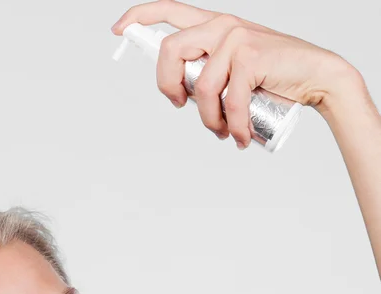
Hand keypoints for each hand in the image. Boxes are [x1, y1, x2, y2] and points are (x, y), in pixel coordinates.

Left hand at [112, 0, 358, 147]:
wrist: (317, 76)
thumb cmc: (274, 78)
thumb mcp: (236, 69)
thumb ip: (210, 73)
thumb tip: (184, 95)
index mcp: (214, 25)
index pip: (169, 10)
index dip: (139, 17)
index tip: (119, 31)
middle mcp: (222, 25)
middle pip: (170, 51)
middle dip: (168, 87)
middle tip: (181, 106)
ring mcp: (236, 39)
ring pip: (200, 87)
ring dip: (209, 120)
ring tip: (225, 132)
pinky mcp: (251, 57)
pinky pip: (228, 102)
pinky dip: (234, 127)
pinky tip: (242, 138)